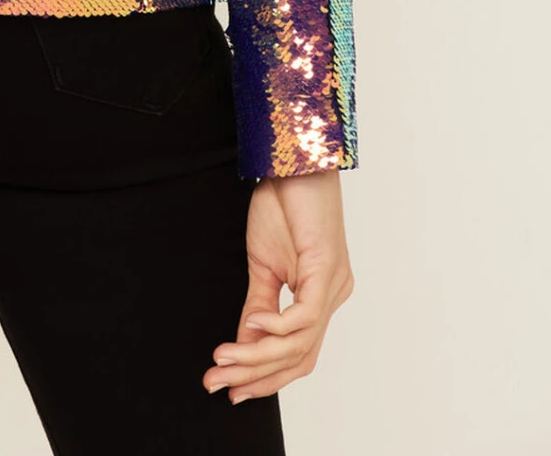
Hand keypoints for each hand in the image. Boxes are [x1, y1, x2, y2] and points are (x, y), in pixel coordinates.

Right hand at [203, 168, 353, 404]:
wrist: (294, 161)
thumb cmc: (283, 204)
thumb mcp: (262, 263)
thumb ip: (258, 305)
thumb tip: (243, 342)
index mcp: (320, 297)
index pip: (297, 355)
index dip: (265, 378)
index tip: (229, 389)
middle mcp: (333, 296)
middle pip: (299, 358)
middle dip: (256, 376)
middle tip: (216, 384)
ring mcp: (334, 286)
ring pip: (299, 344)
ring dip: (257, 356)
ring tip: (223, 359)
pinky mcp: (327, 270)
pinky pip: (304, 316)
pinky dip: (275, 327)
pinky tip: (251, 324)